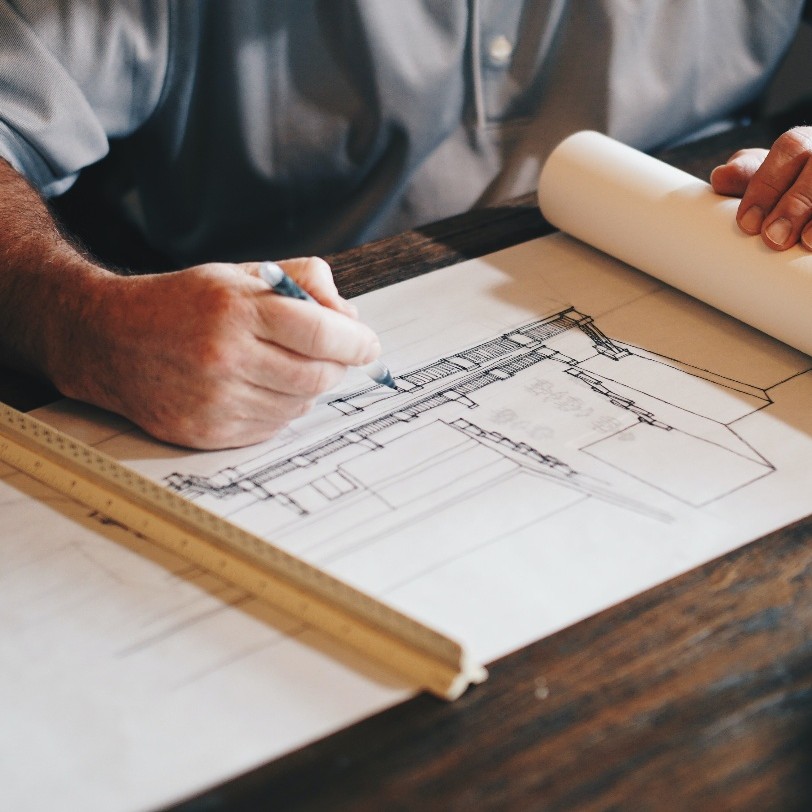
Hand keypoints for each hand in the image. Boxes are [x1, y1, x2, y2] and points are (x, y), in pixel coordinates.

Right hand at [51, 257, 379, 448]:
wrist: (110, 341)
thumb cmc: (182, 303)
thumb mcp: (239, 273)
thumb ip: (302, 281)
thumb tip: (350, 316)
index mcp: (235, 309)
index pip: (321, 332)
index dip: (356, 341)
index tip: (368, 344)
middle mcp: (225, 357)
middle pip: (318, 375)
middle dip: (337, 365)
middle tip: (331, 354)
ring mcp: (216, 400)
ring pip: (300, 405)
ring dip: (307, 387)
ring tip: (283, 365)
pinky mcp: (208, 432)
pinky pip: (273, 427)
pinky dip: (281, 408)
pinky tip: (260, 387)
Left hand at [710, 126, 811, 250]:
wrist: (809, 199)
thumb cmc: (787, 191)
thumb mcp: (767, 182)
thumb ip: (746, 178)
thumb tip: (720, 176)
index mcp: (804, 142)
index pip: (789, 148)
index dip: (767, 184)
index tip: (747, 223)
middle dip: (795, 202)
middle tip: (774, 238)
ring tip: (807, 242)